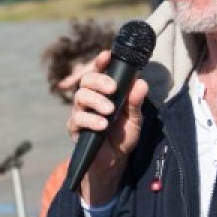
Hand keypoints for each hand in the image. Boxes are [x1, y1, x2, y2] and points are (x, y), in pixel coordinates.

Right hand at [65, 51, 149, 202]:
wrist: (115, 160)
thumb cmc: (123, 135)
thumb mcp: (135, 118)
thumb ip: (136, 101)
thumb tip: (141, 83)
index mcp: (104, 91)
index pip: (99, 71)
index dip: (101, 61)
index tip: (107, 55)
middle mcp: (90, 98)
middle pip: (86, 80)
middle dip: (99, 81)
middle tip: (113, 88)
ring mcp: (80, 112)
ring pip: (80, 97)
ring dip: (96, 101)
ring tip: (109, 110)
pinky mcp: (75, 128)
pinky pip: (77, 119)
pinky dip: (91, 120)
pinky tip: (102, 125)